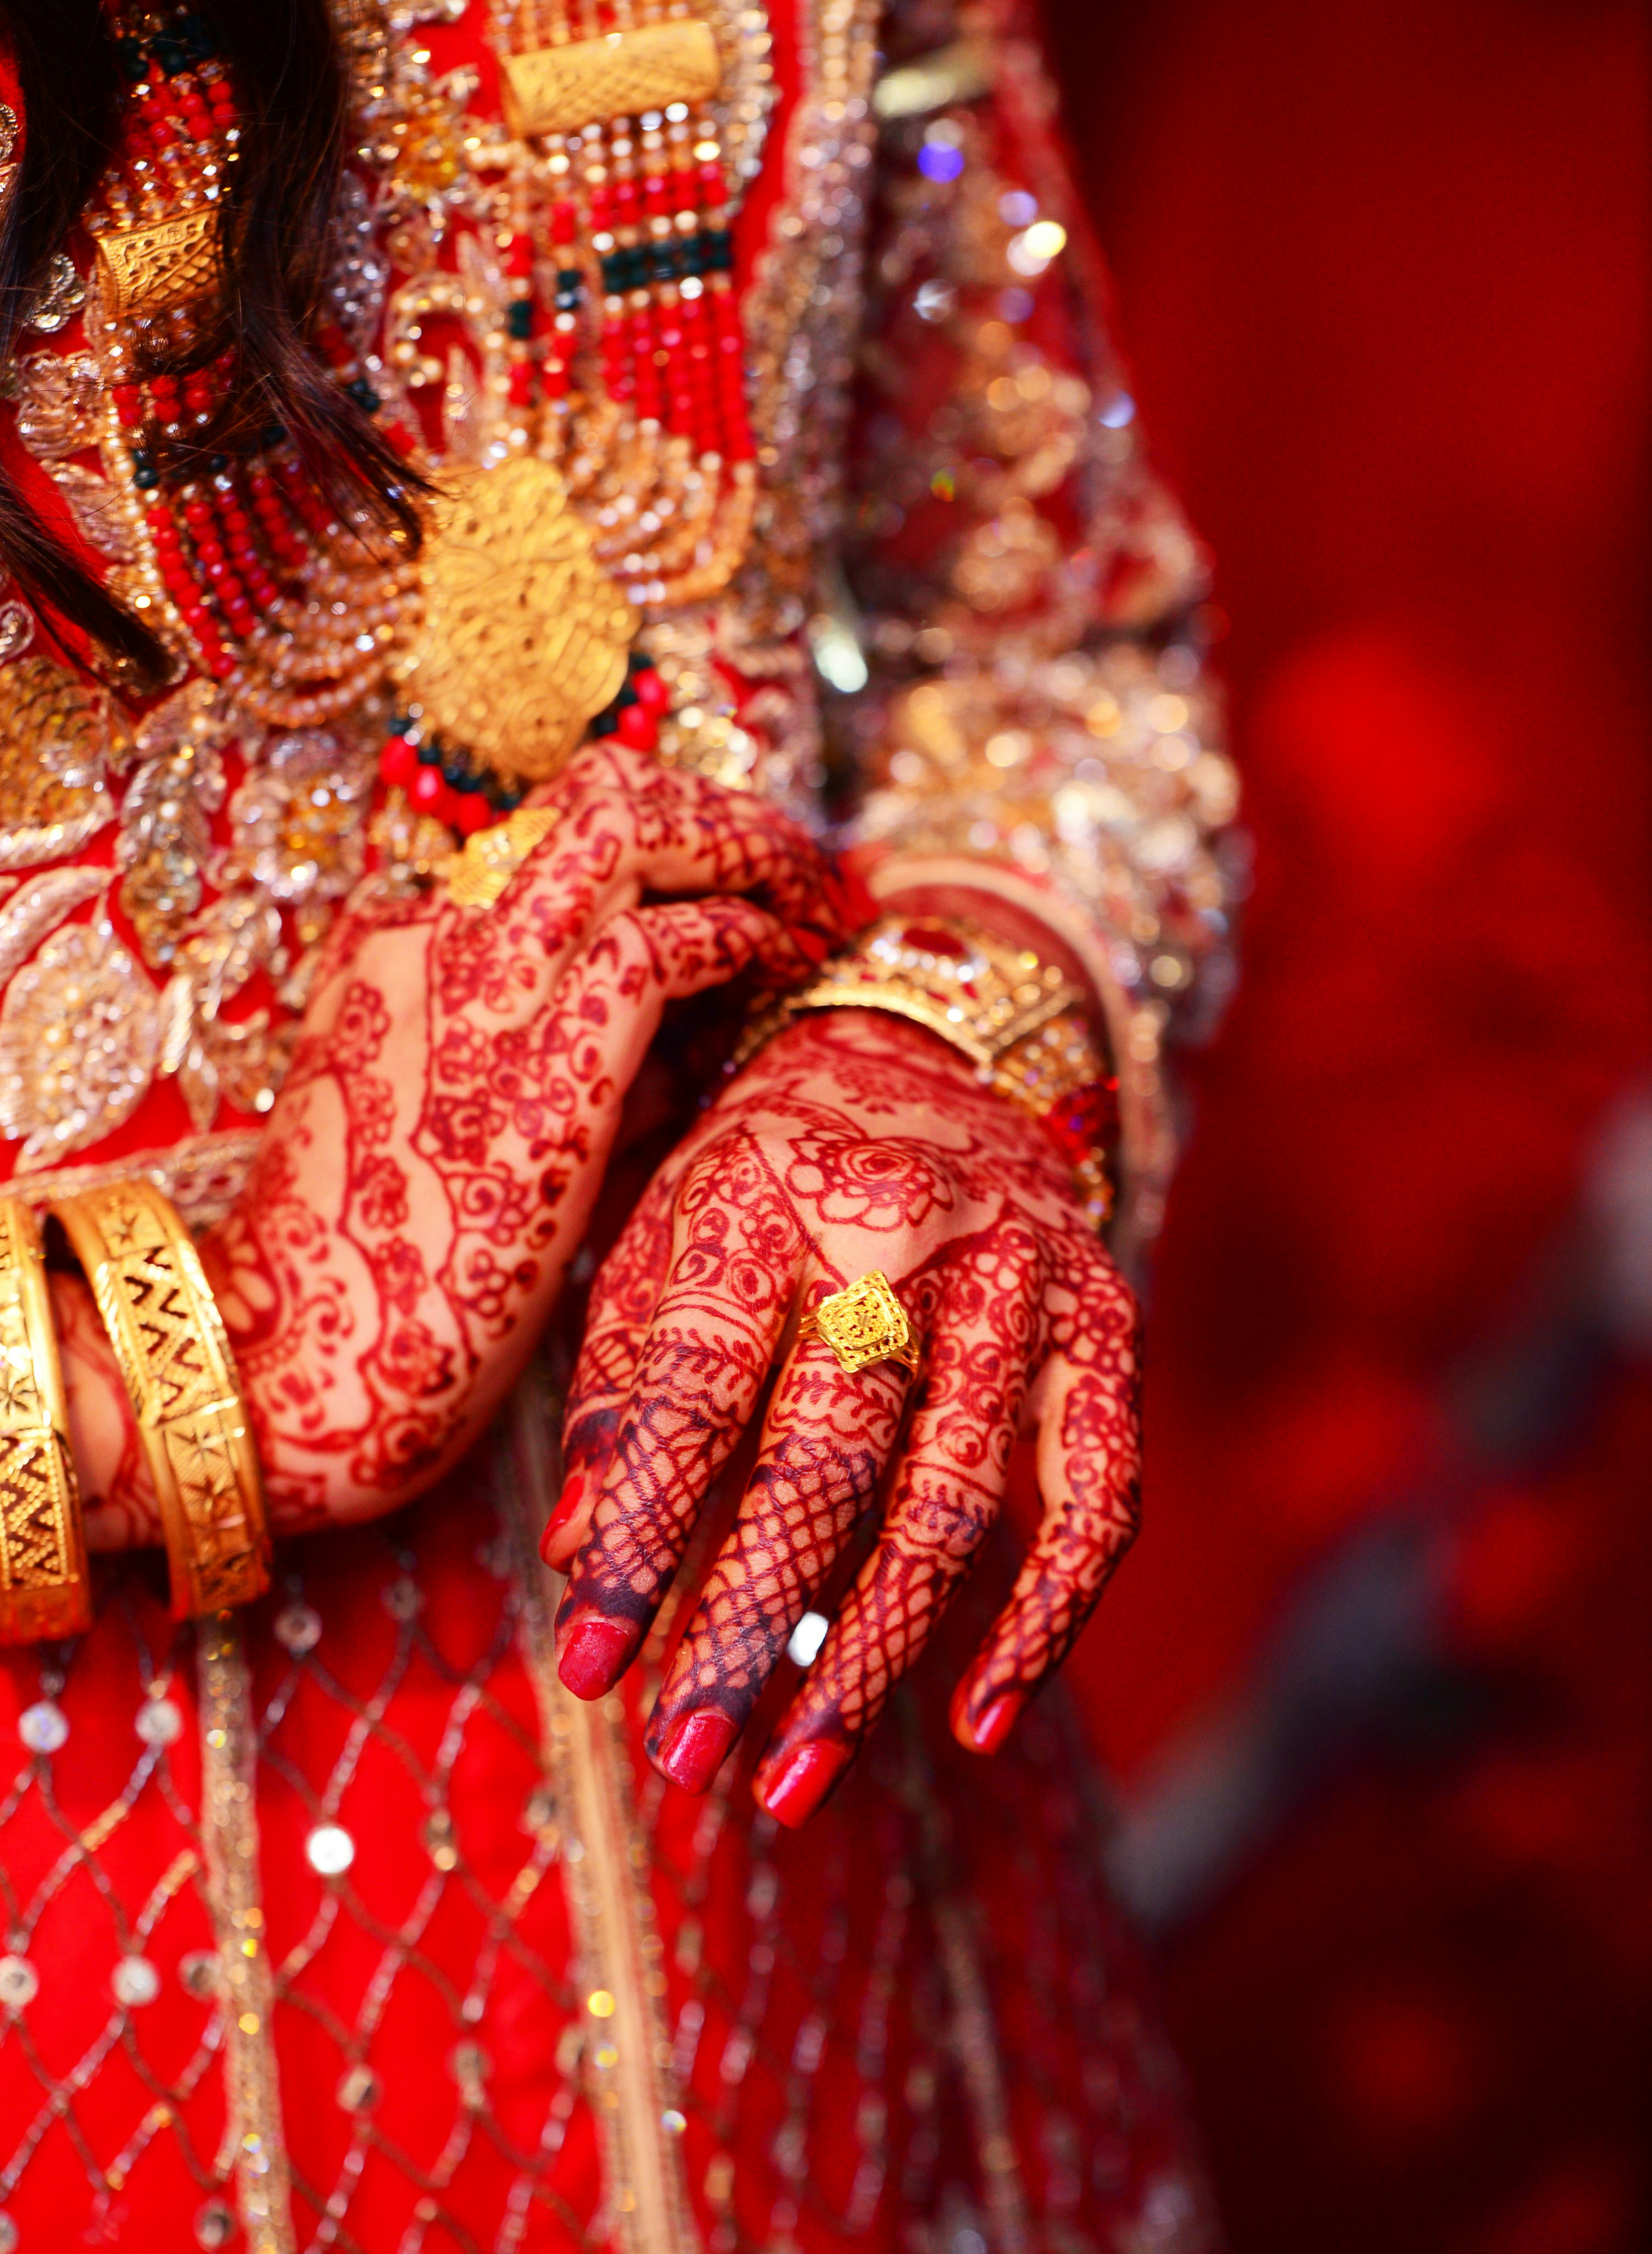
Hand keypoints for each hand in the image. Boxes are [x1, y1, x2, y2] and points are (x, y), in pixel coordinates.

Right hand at [65, 745, 853, 1544]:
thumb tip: (687, 1041)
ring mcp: (483, 977)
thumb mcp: (472, 1131)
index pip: (552, 841)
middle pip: (599, 794)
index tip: (731, 880)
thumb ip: (570, 1064)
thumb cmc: (391, 1280)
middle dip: (717, 811)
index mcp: (398, 943)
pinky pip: (664, 942)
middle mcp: (434, 929)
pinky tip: (776, 964)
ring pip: (633, 826)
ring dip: (744, 849)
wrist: (303, 1371)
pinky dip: (738, 936)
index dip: (664, 847)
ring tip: (808, 895)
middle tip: (791, 861)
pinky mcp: (543, 1052)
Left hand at [546, 1005, 1139, 1823]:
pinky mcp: (1108, 1324)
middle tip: (686, 1760)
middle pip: (826, 1461)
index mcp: (761, 1199)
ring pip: (952, 1501)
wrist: (929, 1055)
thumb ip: (627, 1384)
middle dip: (748, 1624)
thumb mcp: (665, 1234)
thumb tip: (579, 1556)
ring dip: (871, 1657)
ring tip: (793, 1782)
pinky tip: (979, 1720)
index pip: (692, 1391)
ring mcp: (1020, 1282)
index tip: (585, 1671)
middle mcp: (900, 1234)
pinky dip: (1046, 1618)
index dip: (637, 1541)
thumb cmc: (765, 1172)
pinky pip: (1098, 1496)